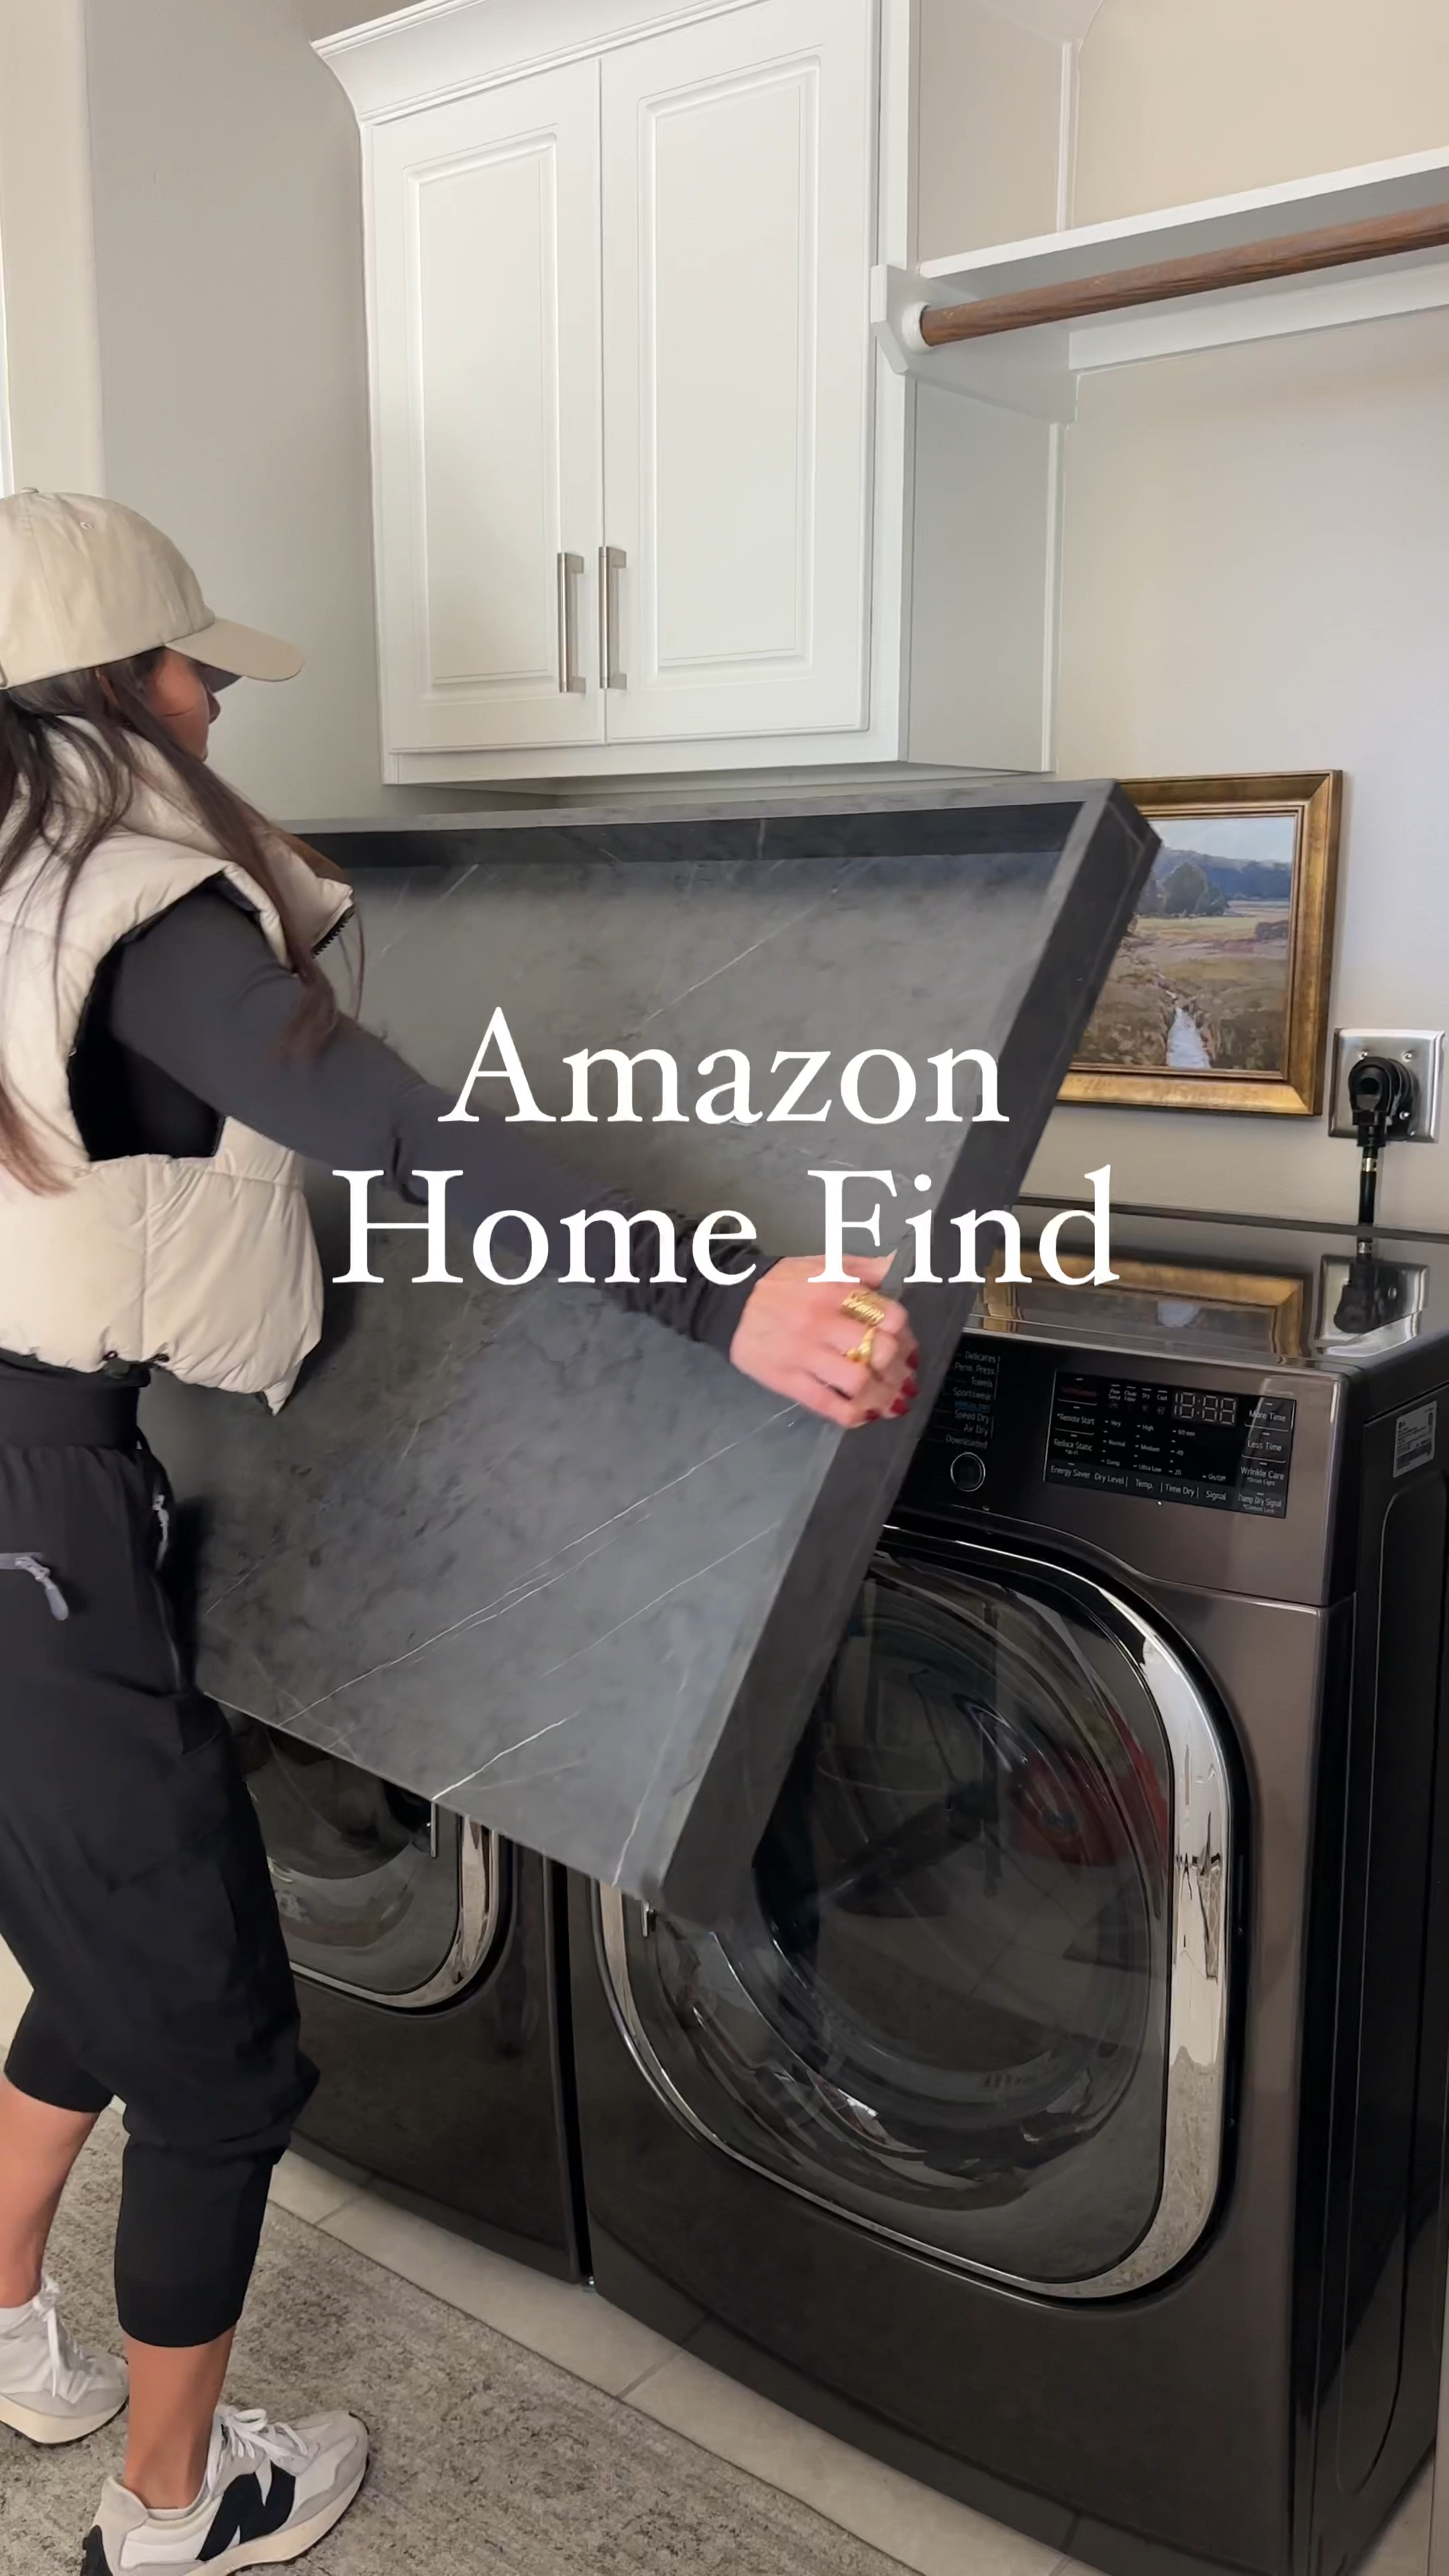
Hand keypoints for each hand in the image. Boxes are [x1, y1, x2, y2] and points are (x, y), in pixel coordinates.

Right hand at [728, 1255, 918, 1428]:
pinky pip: (826, 1403)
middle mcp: (822, 1321)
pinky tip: (864, 1414)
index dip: (906, 1337)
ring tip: (893, 1402)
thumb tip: (901, 1265)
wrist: (730, 1300)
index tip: (907, 1349)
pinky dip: (853, 1414)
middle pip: (879, 1351)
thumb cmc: (785, 1284)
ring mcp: (803, 1352)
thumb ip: (867, 1268)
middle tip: (904, 1379)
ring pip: (857, 1382)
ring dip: (884, 1397)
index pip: (890, 1316)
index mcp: (836, 1289)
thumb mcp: (826, 1264)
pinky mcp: (785, 1378)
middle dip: (899, 1370)